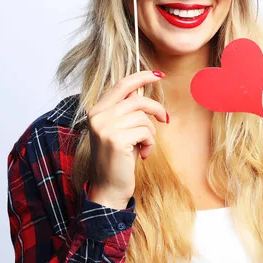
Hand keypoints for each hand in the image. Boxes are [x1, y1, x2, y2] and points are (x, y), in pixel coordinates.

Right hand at [86, 70, 167, 209]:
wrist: (108, 188)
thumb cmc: (118, 159)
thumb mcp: (120, 130)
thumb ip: (126, 110)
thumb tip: (140, 90)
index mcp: (97, 111)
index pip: (121, 85)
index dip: (141, 77)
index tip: (158, 74)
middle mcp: (98, 116)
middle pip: (137, 100)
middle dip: (156, 108)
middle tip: (166, 119)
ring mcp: (105, 127)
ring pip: (143, 117)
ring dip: (151, 133)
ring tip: (144, 146)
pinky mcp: (116, 139)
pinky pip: (146, 131)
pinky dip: (150, 143)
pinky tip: (143, 154)